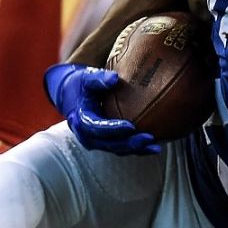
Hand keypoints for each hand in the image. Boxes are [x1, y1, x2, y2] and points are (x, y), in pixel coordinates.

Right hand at [43, 63, 159, 154]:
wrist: (72, 97)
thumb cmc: (81, 85)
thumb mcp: (86, 78)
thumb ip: (99, 78)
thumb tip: (115, 78)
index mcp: (81, 120)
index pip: (97, 128)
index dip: (113, 129)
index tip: (131, 126)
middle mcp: (87, 136)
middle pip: (109, 144)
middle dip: (129, 143)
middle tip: (149, 138)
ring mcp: (96, 142)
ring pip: (117, 150)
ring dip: (136, 150)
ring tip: (155, 147)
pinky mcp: (105, 144)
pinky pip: (122, 149)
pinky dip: (137, 150)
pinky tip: (154, 147)